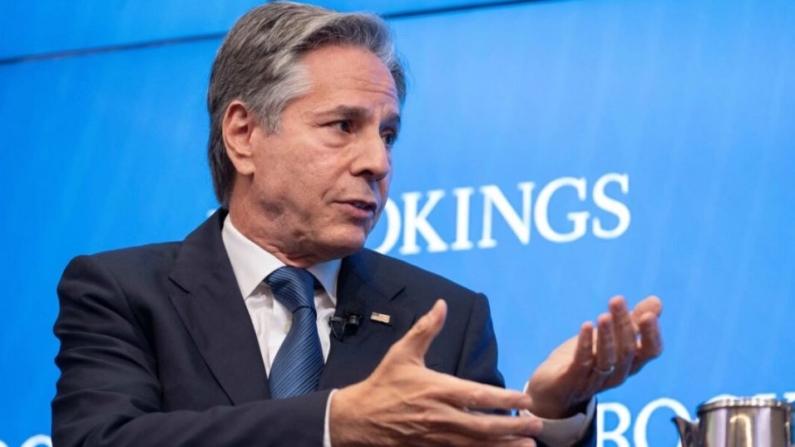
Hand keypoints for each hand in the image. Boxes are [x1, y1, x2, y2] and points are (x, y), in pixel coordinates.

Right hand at [331, 299, 542, 446]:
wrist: (358, 419)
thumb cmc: (383, 385)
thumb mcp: (403, 353)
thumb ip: (426, 329)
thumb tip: (442, 305)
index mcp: (437, 389)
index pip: (478, 395)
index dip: (504, 398)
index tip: (525, 399)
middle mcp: (441, 416)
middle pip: (485, 424)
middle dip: (514, 426)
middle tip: (538, 423)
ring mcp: (437, 437)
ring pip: (477, 444)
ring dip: (505, 445)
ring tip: (529, 444)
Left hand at [525, 296, 662, 418]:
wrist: (554, 390)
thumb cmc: (587, 360)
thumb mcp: (611, 338)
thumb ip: (633, 321)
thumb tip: (656, 301)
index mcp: (631, 363)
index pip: (651, 351)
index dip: (652, 334)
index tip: (648, 314)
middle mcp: (618, 374)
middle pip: (627, 350)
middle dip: (623, 324)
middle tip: (616, 300)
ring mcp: (596, 379)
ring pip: (608, 359)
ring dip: (606, 336)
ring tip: (604, 316)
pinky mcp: (573, 379)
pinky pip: (582, 362)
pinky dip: (585, 344)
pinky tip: (585, 326)